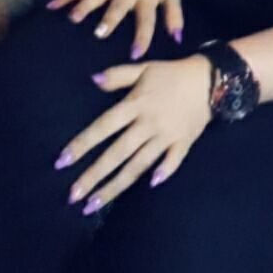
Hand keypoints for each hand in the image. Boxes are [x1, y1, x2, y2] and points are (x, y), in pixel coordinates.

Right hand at [47, 0, 182, 58]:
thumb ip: (174, 15)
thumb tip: (177, 39)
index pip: (146, 18)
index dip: (142, 36)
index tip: (136, 54)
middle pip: (118, 5)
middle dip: (109, 18)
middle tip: (100, 33)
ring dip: (84, 6)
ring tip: (73, 19)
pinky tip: (51, 6)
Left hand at [55, 56, 211, 212]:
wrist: (210, 79)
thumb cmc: (172, 74)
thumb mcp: (145, 68)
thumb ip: (118, 75)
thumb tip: (93, 79)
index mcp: (136, 105)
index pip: (104, 126)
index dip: (82, 144)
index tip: (62, 162)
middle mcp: (148, 124)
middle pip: (117, 153)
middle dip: (93, 176)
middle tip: (73, 196)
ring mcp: (166, 136)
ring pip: (138, 165)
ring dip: (115, 185)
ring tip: (95, 204)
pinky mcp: (183, 144)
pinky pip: (172, 162)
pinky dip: (163, 173)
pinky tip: (149, 186)